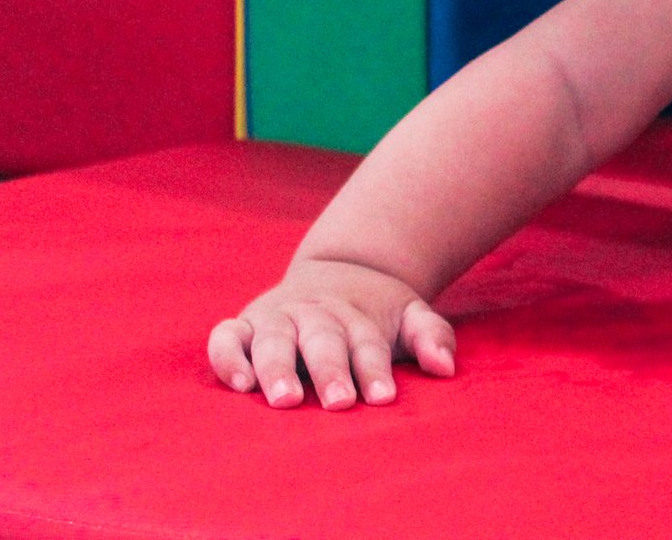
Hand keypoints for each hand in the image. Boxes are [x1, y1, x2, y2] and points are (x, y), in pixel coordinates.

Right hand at [205, 258, 456, 408]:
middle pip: (322, 340)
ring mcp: (274, 317)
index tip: (383, 397)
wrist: (337, 269)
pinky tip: (240, 385)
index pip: (366, 341)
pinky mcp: (242, 326)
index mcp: (354, 313)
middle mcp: (312, 313)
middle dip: (330, 371)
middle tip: (339, 402)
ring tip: (286, 399)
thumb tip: (445, 367)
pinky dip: (229, 358)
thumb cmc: (374, 314)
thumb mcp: (409, 314)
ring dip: (277, 367)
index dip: (375, 368)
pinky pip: (226, 338)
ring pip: (273, 338)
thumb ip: (430, 335)